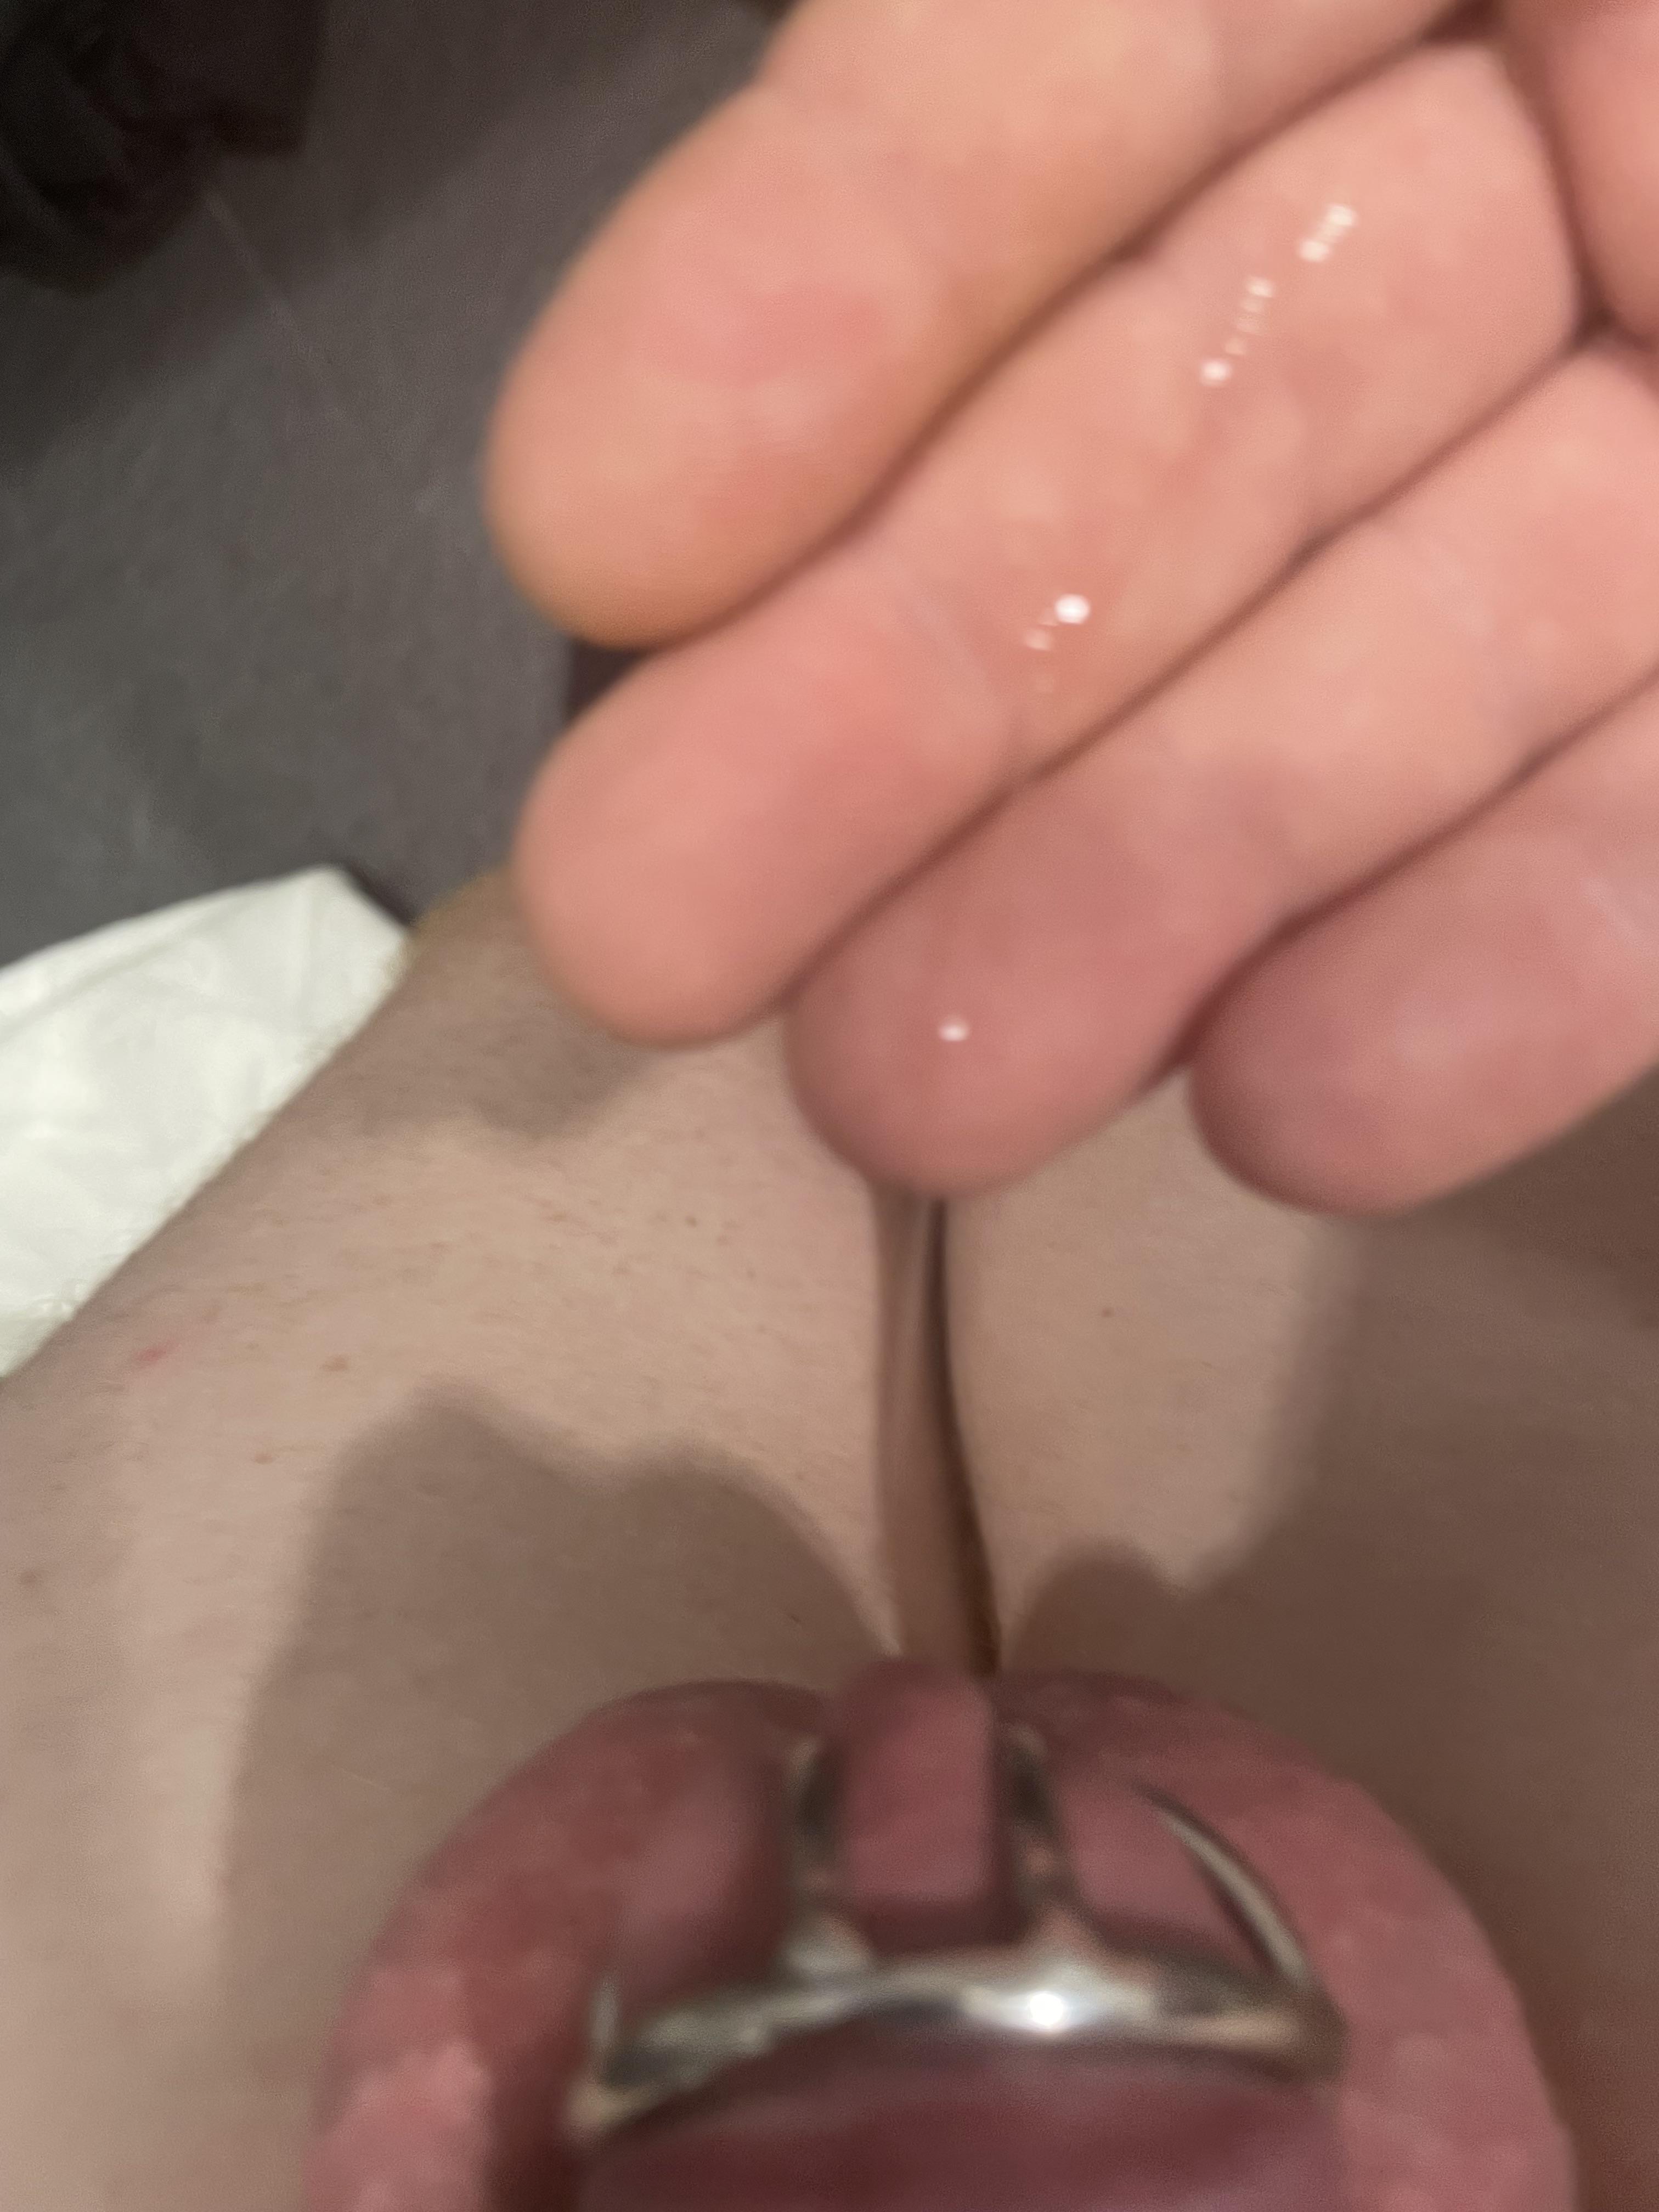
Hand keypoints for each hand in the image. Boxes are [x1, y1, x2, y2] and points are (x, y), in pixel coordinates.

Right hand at [487, 0, 1658, 1210]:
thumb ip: (1101, 53)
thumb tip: (789, 317)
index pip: (1059, 92)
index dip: (832, 287)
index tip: (599, 527)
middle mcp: (1517, 185)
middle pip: (1166, 445)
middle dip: (906, 694)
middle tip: (647, 936)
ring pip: (1386, 674)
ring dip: (1144, 888)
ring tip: (915, 1097)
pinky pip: (1658, 828)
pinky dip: (1512, 963)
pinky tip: (1305, 1110)